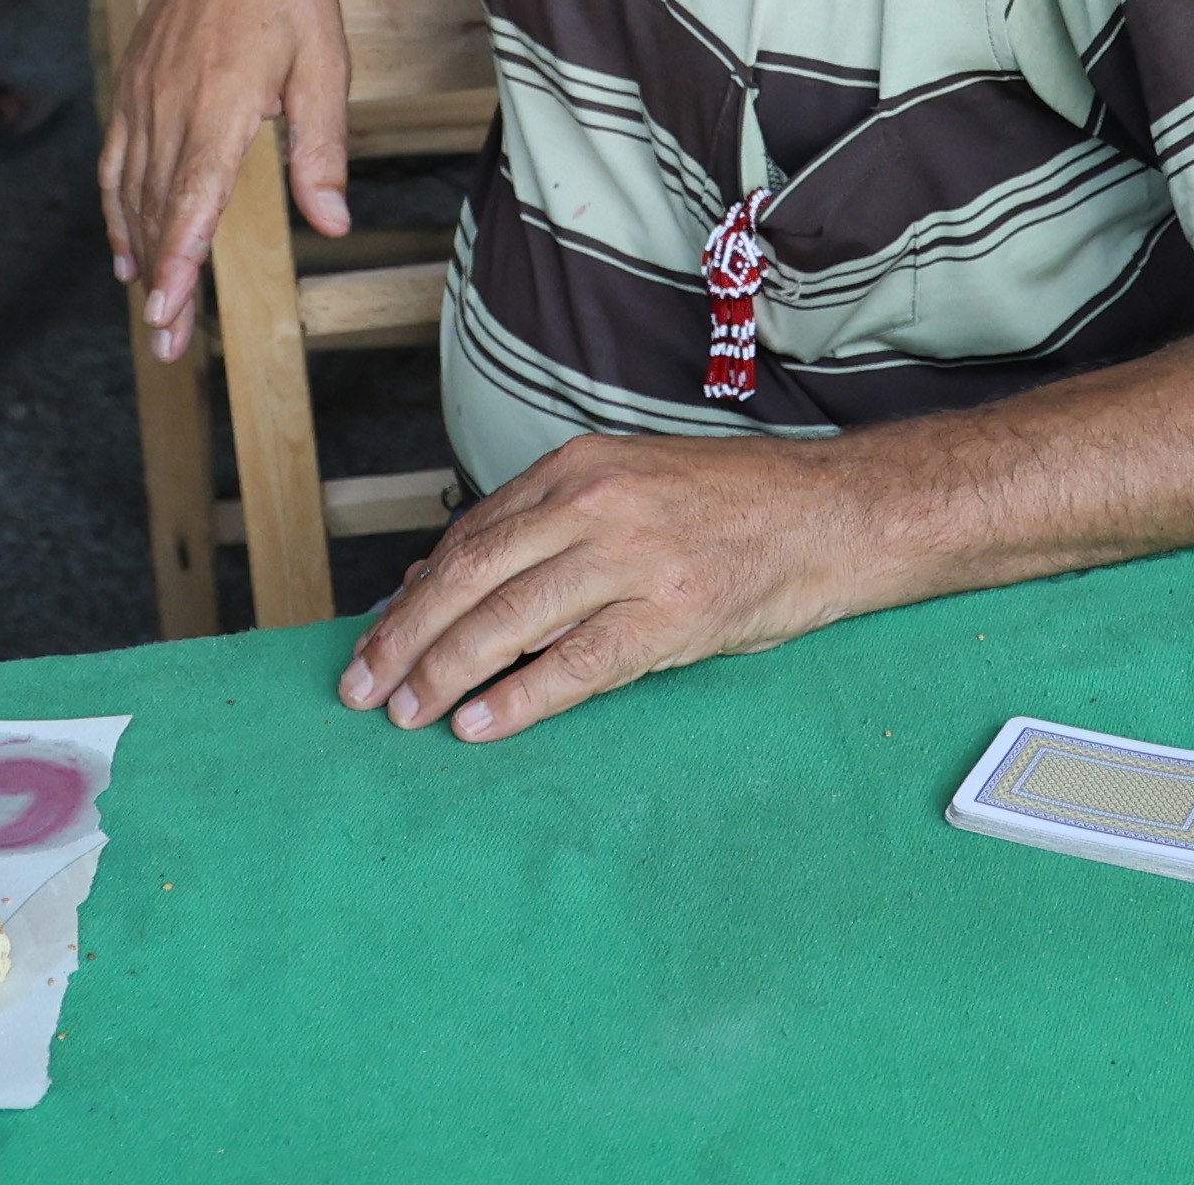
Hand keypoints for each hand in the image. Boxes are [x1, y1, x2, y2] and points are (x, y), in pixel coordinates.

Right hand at [97, 0, 351, 358]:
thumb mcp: (326, 67)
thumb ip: (322, 150)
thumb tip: (332, 225)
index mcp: (220, 98)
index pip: (191, 196)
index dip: (176, 259)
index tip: (164, 312)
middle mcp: (170, 98)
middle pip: (156, 206)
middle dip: (159, 280)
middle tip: (166, 345)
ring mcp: (145, 88)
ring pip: (129, 186)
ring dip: (135, 251)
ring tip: (147, 310)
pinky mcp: (134, 79)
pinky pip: (115, 156)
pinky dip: (115, 205)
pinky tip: (123, 244)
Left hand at [334, 432, 868, 741]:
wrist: (831, 514)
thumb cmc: (726, 508)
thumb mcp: (624, 489)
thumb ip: (537, 529)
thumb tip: (434, 577)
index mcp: (577, 468)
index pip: (469, 538)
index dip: (412, 597)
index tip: (375, 640)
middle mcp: (596, 502)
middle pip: (472, 577)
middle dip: (406, 637)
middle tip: (362, 686)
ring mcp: (635, 557)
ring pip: (511, 620)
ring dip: (446, 673)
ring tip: (407, 714)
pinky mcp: (673, 613)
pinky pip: (578, 664)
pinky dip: (521, 699)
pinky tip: (480, 725)